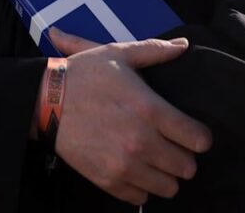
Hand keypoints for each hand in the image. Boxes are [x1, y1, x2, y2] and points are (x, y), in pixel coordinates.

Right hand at [49, 28, 211, 204]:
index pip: (199, 140)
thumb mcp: (118, 55)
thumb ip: (155, 51)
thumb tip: (183, 46)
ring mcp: (124, 165)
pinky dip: (141, 186)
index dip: (199, 136)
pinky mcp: (108, 180)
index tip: (192, 133)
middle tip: (171, 146)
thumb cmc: (83, 75)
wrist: (45, 101)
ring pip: (168, 188)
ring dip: (164, 175)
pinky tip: (133, 168)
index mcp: (151, 110)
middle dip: (184, 157)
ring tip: (153, 160)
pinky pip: (140, 198)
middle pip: (188, 168)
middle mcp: (142, 141)